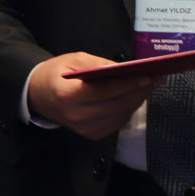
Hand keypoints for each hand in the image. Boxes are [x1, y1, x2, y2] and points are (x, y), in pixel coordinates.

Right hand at [27, 53, 157, 139]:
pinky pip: (117, 122)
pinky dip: (129, 109)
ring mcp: (85, 128)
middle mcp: (77, 115)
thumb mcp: (72, 60)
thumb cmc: (56, 74)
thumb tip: (124, 69)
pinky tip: (135, 97)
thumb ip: (97, 64)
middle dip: (140, 91)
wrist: (37, 96)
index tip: (148, 75)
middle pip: (117, 104)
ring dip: (138, 100)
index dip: (127, 84)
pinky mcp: (92, 134)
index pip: (104, 90)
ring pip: (121, 114)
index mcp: (67, 95)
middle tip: (157, 78)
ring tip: (149, 85)